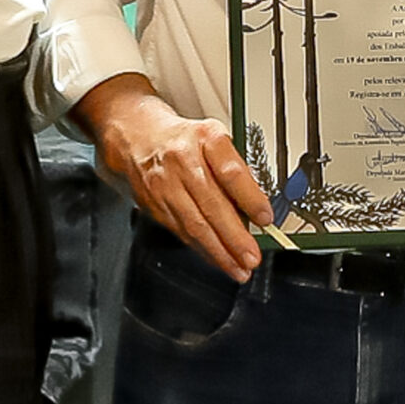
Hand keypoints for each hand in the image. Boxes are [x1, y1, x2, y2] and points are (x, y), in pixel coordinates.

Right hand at [76, 72, 273, 280]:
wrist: (138, 135)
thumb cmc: (185, 139)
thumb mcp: (215, 139)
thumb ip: (236, 170)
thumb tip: (256, 209)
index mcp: (206, 138)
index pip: (231, 172)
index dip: (250, 198)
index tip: (265, 218)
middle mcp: (183, 160)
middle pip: (212, 205)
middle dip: (235, 238)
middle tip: (252, 256)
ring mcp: (165, 184)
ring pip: (194, 224)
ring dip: (219, 251)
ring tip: (239, 268)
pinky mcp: (154, 204)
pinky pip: (182, 232)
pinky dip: (202, 249)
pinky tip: (217, 258)